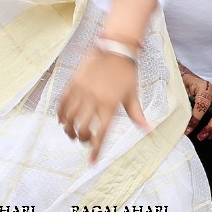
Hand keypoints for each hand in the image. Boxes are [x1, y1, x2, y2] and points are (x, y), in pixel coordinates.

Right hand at [58, 46, 150, 164]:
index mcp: (111, 105)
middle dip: (82, 139)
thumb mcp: (132, 95)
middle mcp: (94, 100)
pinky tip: (62, 120)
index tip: (91, 164)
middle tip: (85, 139)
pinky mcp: (73, 83)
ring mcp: (82, 91)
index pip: (101, 134)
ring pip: (68, 119)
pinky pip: (62, 104)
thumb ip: (137, 116)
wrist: (116, 47)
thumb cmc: (127, 73)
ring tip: (72, 132)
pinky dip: (60, 115)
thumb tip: (151, 133)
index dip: (96, 151)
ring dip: (69, 130)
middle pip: (81, 129)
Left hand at [180, 66, 211, 139]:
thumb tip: (171, 117)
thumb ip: (177, 100)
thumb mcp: (177, 89)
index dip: (196, 118)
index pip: (203, 104)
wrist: (183, 75)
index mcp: (203, 87)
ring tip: (208, 137)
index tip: (188, 130)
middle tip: (201, 136)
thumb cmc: (180, 82)